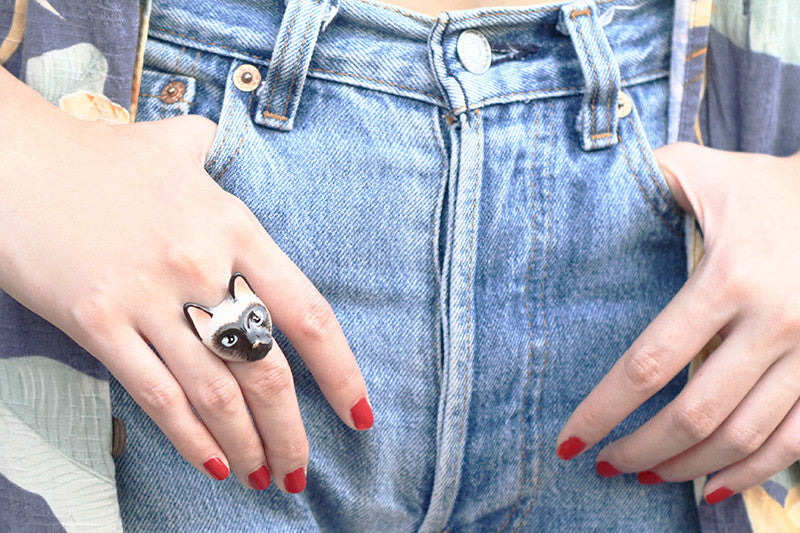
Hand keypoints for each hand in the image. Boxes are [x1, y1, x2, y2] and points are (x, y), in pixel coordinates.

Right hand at [0, 71, 371, 492]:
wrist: (15, 162)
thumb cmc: (101, 157)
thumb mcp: (174, 144)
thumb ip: (209, 149)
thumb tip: (219, 140)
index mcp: (235, 228)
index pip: (308, 314)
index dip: (340, 373)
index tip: (358, 413)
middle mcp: (202, 267)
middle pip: (267, 370)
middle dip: (292, 432)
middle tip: (301, 469)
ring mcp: (149, 298)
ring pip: (215, 393)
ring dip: (246, 445)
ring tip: (263, 476)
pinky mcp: (99, 323)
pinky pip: (155, 395)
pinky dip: (188, 437)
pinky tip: (211, 463)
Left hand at [556, 142, 799, 503]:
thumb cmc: (763, 185)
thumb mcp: (701, 171)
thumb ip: (643, 180)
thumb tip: (580, 186)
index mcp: (728, 278)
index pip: (650, 363)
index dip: (605, 409)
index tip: (571, 439)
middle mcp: (772, 323)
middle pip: (694, 413)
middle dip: (640, 449)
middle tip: (603, 465)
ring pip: (743, 437)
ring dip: (687, 467)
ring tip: (644, 476)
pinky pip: (795, 442)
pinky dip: (752, 473)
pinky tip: (712, 484)